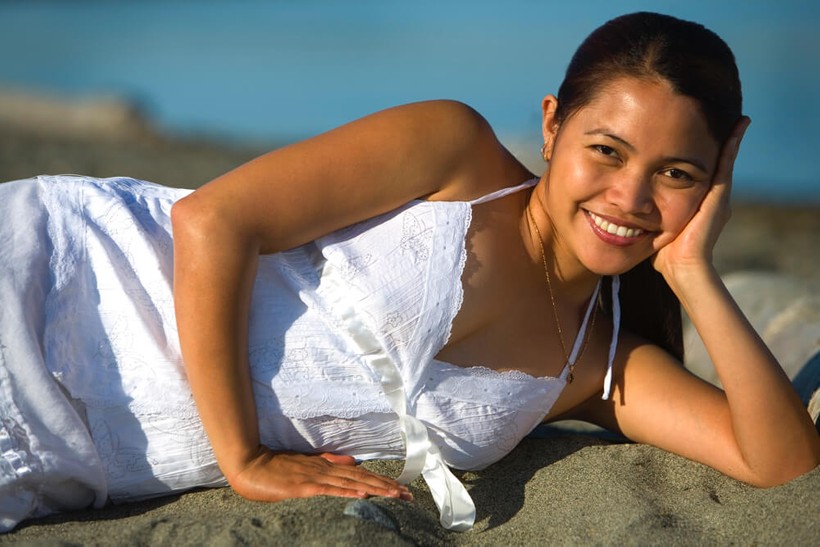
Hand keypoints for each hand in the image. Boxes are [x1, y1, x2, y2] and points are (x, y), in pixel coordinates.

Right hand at [226, 446, 413, 502]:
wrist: (250, 464)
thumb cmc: (274, 467)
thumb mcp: (304, 464)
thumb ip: (327, 462)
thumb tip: (352, 461)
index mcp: (326, 466)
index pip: (360, 474)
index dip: (381, 481)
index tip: (400, 489)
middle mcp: (326, 469)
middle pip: (362, 478)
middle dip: (387, 487)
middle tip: (409, 496)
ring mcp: (316, 477)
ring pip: (353, 483)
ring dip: (376, 489)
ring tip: (396, 496)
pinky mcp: (305, 486)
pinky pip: (332, 489)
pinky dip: (349, 491)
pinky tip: (364, 494)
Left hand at [653, 116, 750, 285]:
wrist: (682, 268)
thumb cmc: (666, 255)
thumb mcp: (657, 229)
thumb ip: (651, 218)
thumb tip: (630, 215)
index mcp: (698, 205)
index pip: (700, 174)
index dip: (701, 156)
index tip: (700, 136)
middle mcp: (712, 200)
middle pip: (715, 165)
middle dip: (720, 144)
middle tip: (726, 121)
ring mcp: (718, 198)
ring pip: (725, 162)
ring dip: (731, 140)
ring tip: (739, 119)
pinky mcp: (719, 198)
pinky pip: (726, 166)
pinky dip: (731, 147)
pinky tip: (737, 129)